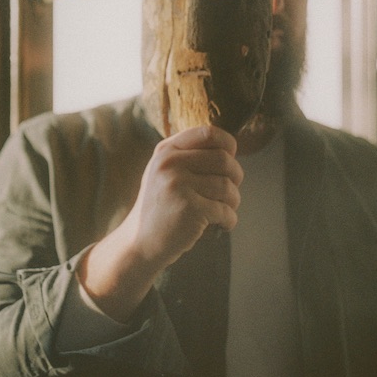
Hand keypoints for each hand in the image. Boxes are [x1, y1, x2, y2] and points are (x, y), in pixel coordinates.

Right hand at [78, 126, 241, 320]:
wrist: (139, 243)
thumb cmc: (161, 208)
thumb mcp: (164, 173)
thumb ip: (189, 157)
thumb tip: (229, 149)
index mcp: (166, 151)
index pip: (208, 132)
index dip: (228, 144)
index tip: (230, 159)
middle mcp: (170, 164)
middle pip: (224, 159)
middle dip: (236, 176)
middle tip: (231, 192)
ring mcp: (178, 185)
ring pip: (227, 186)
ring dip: (233, 201)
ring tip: (225, 210)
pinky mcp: (189, 209)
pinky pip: (225, 210)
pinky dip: (229, 220)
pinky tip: (222, 224)